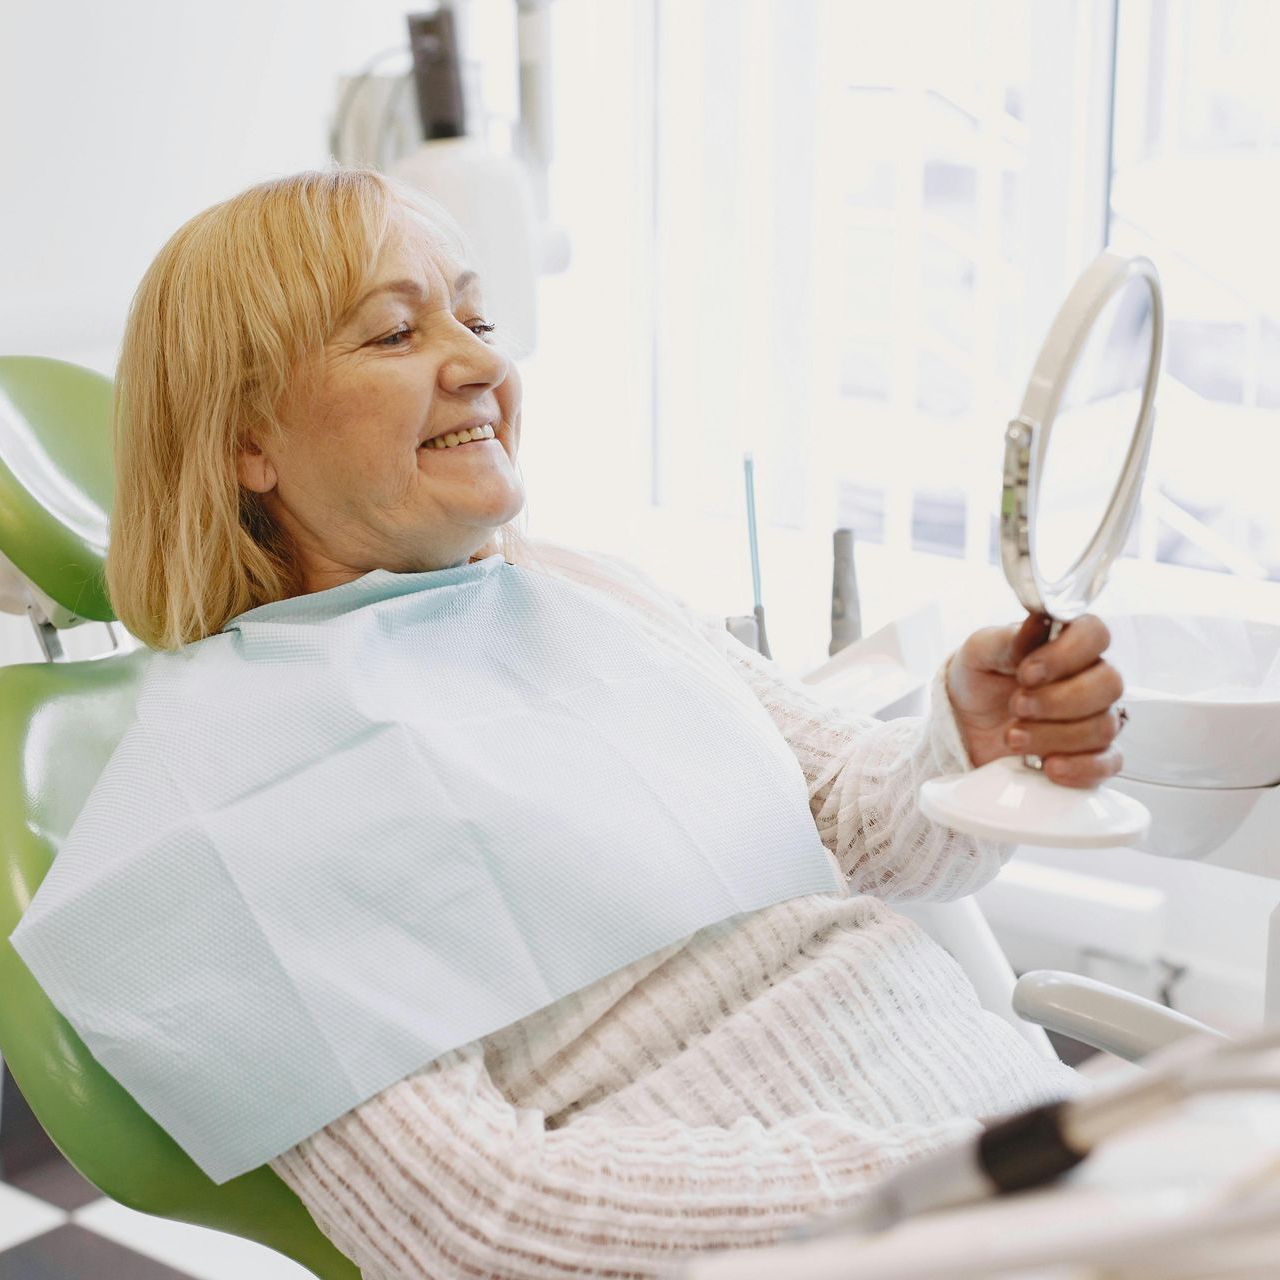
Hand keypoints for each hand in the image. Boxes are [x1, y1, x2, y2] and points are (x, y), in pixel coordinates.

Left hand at [946, 614, 1123, 787]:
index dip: (1066, 654)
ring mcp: (1096, 718)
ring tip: (1012, 737)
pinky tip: (1047, 765)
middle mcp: (1091, 678)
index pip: (1096, 634)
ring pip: (1103, 727)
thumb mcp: (981, 652)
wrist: (966, 722)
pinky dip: (1078, 767)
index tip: (1026, 672)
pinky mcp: (1092, 756)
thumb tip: (1038, 623)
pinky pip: (1108, 764)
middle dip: (1057, 700)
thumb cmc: (980, 678)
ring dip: (1052, 735)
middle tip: (1016, 706)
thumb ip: (1009, 638)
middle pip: (1109, 684)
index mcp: (1069, 643)